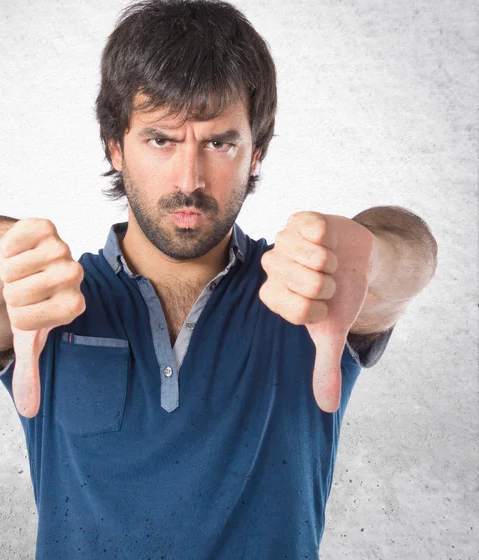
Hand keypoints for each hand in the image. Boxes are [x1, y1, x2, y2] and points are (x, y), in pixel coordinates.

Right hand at [0, 218, 85, 417]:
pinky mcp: (45, 228)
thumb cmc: (24, 305)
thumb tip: (28, 411)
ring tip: (13, 273)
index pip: (53, 314)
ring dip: (9, 270)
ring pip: (29, 261)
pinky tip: (12, 252)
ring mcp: (61, 248)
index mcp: (73, 304)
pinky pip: (26, 232)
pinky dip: (10, 245)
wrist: (15, 269)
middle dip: (15, 293)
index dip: (28, 316)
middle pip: (38, 287)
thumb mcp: (25, 337)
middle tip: (15, 291)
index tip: (22, 314)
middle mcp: (74, 274)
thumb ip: (30, 370)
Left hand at [259, 211, 374, 412]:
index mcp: (273, 295)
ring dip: (334, 262)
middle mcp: (271, 267)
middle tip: (328, 280)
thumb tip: (328, 408)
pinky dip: (331, 239)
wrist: (357, 261)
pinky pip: (315, 231)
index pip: (297, 310)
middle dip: (330, 285)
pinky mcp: (298, 220)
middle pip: (309, 283)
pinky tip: (327, 240)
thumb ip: (325, 366)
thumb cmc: (340, 296)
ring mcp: (282, 241)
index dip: (320, 309)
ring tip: (330, 261)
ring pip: (315, 258)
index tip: (322, 304)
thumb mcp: (332, 331)